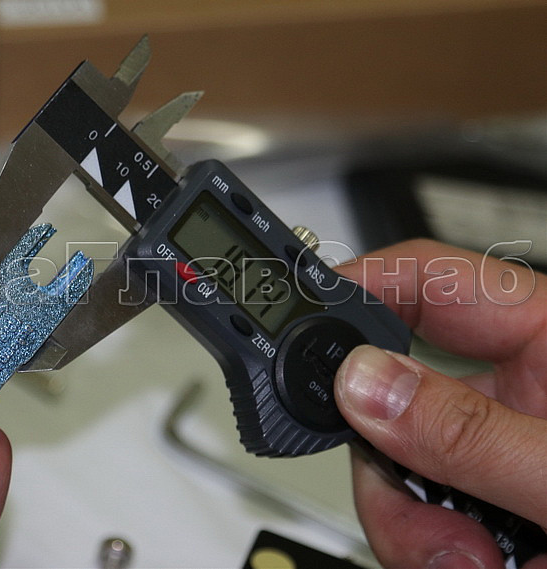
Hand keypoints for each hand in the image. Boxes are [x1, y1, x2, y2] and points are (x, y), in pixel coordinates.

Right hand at [334, 240, 546, 568]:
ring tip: (475, 563)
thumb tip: (366, 386)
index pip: (431, 280)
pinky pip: (415, 520)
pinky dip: (431, 553)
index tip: (303, 314)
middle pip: (388, 394)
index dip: (361, 283)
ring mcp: (493, 457)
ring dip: (413, 527)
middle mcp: (515, 396)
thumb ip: (474, 431)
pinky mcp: (483, 513)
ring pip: (392, 469)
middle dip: (388, 461)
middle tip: (412, 506)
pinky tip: (481, 567)